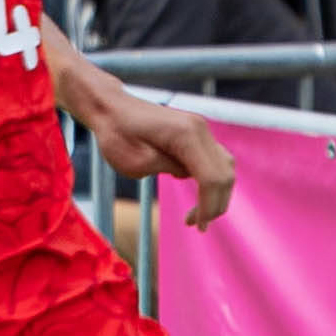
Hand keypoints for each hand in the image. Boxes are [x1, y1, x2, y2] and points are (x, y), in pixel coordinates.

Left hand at [79, 83, 234, 227]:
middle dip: (216, 204)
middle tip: (198, 225)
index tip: (198, 226)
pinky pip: (214, 159)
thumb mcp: (138, 162)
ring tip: (199, 214)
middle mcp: (200, 128)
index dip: (208, 206)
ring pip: (225, 167)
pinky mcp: (196, 132)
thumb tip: (190, 176)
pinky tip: (196, 193)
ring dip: (217, 193)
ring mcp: (200, 128)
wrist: (111, 109)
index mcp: (186, 135)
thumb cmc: (117, 135)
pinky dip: (211, 180)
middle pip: (224, 174)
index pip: (211, 178)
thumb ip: (170, 170)